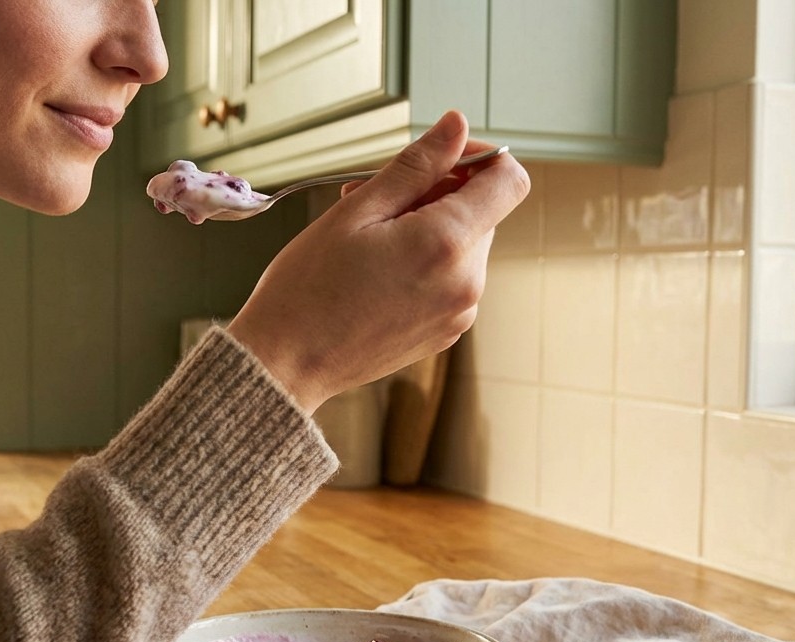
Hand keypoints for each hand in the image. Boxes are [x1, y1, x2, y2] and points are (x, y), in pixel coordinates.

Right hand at [225, 110, 530, 412]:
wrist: (286, 363)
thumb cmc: (308, 287)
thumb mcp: (357, 211)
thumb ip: (416, 165)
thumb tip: (457, 125)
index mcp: (446, 244)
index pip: (508, 180)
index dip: (479, 157)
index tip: (437, 160)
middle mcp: (466, 282)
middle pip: (482, 212)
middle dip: (437, 196)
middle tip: (374, 202)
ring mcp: (459, 312)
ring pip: (464, 245)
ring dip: (427, 230)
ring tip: (367, 242)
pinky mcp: (446, 332)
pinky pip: (451, 279)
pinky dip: (424, 264)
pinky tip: (376, 272)